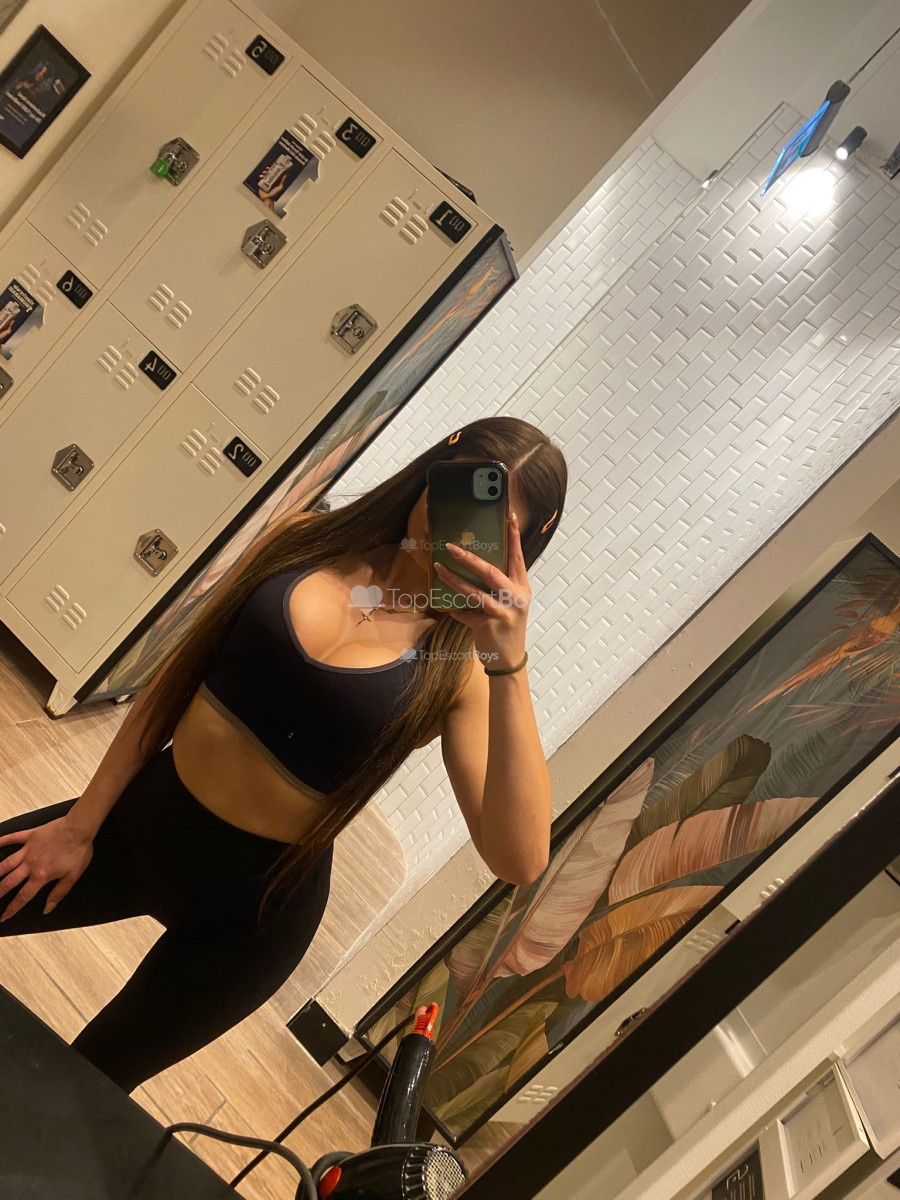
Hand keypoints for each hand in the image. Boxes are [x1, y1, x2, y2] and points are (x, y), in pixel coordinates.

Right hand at [0, 817, 93, 921]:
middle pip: (9, 881)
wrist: (79, 828)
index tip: (4, 917)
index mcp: (41, 875)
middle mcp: (30, 864)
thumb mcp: (73, 876)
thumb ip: (59, 893)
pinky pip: (13, 838)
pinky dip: (2, 840)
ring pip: (6, 863)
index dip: (12, 908)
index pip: (23, 896)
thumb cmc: (79, 851)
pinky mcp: (30, 835)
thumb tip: (47, 908)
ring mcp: (28, 849)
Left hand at [433, 509, 530, 670]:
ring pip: (473, 592)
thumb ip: (501, 585)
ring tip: (439, 568)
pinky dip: (456, 610)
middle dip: (469, 558)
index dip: (513, 536)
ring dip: (453, 579)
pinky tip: (450, 608)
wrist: (509, 659)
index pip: (518, 557)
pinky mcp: (488, 626)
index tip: (508, 515)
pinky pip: (465, 613)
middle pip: (490, 572)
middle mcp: (515, 598)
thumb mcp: (511, 604)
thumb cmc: (507, 627)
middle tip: (451, 547)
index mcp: (522, 588)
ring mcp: (502, 613)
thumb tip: (477, 564)